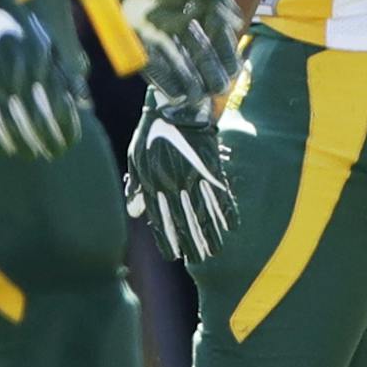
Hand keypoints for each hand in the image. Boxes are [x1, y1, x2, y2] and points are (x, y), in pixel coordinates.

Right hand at [0, 0, 84, 159]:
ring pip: (11, 127)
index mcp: (40, 67)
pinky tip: (5, 148)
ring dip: (23, 146)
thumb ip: (66, 72)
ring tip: (32, 155)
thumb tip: (82, 102)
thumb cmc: (20, 26)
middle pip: (36, 123)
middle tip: (54, 153)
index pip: (58, 110)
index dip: (66, 130)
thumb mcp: (49, 43)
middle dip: (48, 142)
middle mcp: (18, 79)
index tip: (70, 143)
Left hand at [103, 0, 243, 106]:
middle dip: (210, 72)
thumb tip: (239, 24)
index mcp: (195, 12)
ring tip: (200, 97)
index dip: (225, 55)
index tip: (234, 70)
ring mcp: (159, 36)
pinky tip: (177, 93)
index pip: (216, 39)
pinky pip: (154, 67)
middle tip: (219, 89)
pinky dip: (166, 80)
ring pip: (179, 64)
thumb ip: (220, 3)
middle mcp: (178, 27)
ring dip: (190, 81)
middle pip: (199, 55)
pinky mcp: (139, 44)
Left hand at [124, 97, 234, 262]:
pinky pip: (220, 193)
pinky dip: (227, 210)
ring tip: (216, 251)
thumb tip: (134, 213)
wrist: (175, 106)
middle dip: (191, 242)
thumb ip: (136, 187)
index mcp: (153, 184)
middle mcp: (173, 184)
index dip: (167, 238)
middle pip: (184, 220)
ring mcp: (193, 177)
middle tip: (199, 260)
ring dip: (210, 233)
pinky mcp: (210, 167)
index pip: (160, 218)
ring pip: (203, 211)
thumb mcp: (136, 158)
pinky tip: (232, 226)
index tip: (172, 255)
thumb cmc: (152, 132)